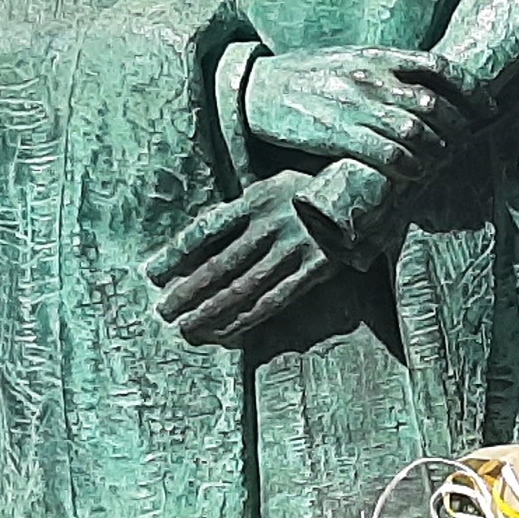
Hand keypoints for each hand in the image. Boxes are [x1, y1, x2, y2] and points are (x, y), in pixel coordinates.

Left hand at [144, 176, 337, 346]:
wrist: (366, 190)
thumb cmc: (309, 189)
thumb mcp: (271, 187)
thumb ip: (241, 212)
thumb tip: (198, 248)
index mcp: (256, 199)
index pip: (206, 230)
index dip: (177, 254)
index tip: (152, 274)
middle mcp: (273, 225)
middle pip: (221, 265)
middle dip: (188, 291)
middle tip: (165, 310)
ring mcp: (295, 250)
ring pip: (244, 287)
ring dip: (212, 310)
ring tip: (187, 327)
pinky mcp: (314, 270)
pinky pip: (274, 300)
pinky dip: (246, 318)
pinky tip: (225, 331)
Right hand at [242, 47, 474, 182]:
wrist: (257, 87)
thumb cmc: (309, 76)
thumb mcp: (352, 60)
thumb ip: (388, 71)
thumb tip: (431, 92)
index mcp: (378, 55)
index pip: (439, 67)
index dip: (471, 90)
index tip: (488, 108)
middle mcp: (372, 76)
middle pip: (435, 104)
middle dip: (459, 128)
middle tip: (466, 145)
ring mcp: (355, 104)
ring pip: (416, 131)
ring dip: (437, 151)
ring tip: (442, 162)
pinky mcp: (337, 132)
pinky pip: (387, 153)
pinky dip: (409, 166)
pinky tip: (415, 174)